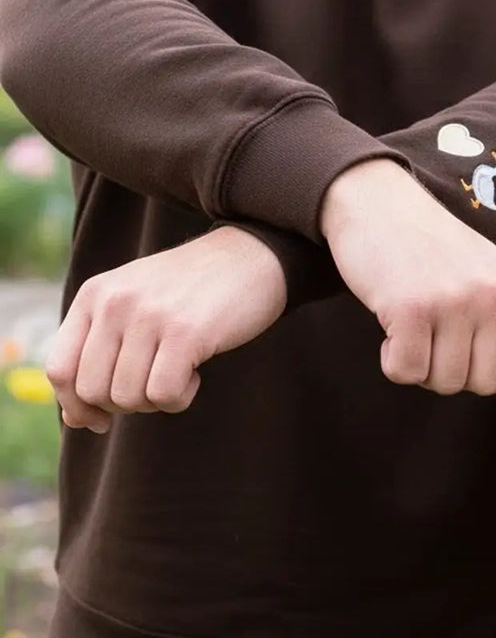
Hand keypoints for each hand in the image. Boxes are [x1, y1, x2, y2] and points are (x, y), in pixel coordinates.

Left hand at [45, 226, 286, 432]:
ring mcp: (150, 315)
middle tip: (156, 384)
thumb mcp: (137, 308)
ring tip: (180, 370)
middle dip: (123, 403)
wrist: (256, 254)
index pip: (60, 369)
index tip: (102, 415)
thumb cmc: (195, 289)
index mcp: (96, 293)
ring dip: (156, 400)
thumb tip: (76, 421)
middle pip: (92, 391)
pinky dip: (180, 398)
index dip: (76, 404)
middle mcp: (116, 302)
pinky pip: (164, 395)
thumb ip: (101, 355)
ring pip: (128, 398)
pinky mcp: (186, 332)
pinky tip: (196, 372)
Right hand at [321, 159, 495, 407]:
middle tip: (434, 336)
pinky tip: (392, 325)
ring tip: (415, 326)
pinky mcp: (410, 308)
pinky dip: (392, 360)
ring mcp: (453, 300)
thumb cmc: (434, 251)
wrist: (380, 204)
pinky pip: (405, 373)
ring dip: (422, 366)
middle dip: (454, 372)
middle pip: (484, 383)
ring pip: (445, 382)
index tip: (467, 345)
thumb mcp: (483, 286)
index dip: (491, 371)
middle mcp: (493, 294)